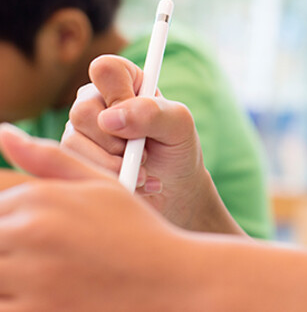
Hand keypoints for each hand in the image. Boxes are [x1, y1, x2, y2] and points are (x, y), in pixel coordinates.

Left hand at [0, 124, 194, 310]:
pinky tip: (40, 295)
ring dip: (8, 272)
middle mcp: (29, 232)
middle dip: (7, 241)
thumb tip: (2, 133)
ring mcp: (30, 278)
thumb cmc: (136, 229)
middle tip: (37, 249)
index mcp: (41, 197)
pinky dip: (14, 299)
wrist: (169, 280)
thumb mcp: (100, 185)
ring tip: (41, 271)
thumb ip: (48, 158)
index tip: (21, 223)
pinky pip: (1, 305)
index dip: (7, 209)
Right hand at [62, 54, 237, 232]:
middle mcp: (97, 100)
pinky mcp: (72, 157)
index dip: (118, 95)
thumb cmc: (177, 149)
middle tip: (144, 152)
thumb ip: (152, 113)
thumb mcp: (179, 126)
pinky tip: (133, 181)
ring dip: (113, 163)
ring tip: (143, 169)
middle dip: (116, 140)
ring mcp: (80, 129)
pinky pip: (72, 165)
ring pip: (73, 141)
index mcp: (125, 80)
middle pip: (83, 110)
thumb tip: (110, 119)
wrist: (173, 189)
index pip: (105, 68)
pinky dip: (107, 177)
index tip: (137, 118)